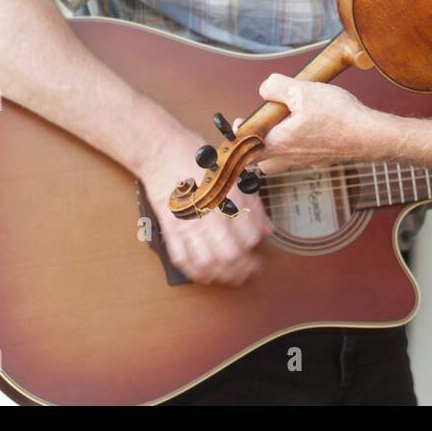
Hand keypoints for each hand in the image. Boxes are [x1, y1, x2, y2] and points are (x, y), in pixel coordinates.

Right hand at [140, 126, 274, 286]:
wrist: (164, 153)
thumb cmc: (200, 160)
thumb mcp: (236, 175)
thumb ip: (253, 205)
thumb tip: (267, 229)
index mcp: (229, 198)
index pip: (250, 235)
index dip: (257, 246)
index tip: (259, 250)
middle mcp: (210, 214)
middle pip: (230, 255)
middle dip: (244, 269)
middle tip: (251, 272)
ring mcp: (189, 224)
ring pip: (208, 262)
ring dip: (222, 275)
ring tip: (232, 277)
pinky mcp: (171, 229)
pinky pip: (182, 258)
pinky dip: (195, 271)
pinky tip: (205, 274)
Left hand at [248, 74, 379, 173]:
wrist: (369, 135)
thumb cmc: (337, 116)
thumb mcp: (301, 91)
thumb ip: (275, 86)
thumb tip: (264, 88)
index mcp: (278, 143)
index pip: (244, 150)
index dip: (236, 138)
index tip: (236, 123)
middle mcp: (290, 157)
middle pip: (261, 161)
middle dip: (256, 146)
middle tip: (261, 126)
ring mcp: (307, 161)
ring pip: (282, 160)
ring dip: (278, 145)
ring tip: (286, 124)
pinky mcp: (322, 159)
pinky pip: (303, 155)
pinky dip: (301, 144)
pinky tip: (313, 126)